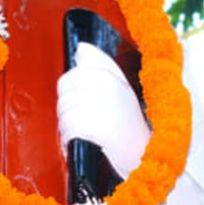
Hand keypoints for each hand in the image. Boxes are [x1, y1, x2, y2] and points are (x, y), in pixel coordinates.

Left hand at [57, 42, 147, 173]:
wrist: (140, 156)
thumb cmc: (129, 125)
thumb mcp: (120, 88)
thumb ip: (99, 64)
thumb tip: (81, 48)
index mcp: (107, 74)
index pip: (68, 79)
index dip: (73, 95)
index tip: (89, 105)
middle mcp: (100, 86)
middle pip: (63, 97)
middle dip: (71, 111)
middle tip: (92, 120)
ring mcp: (92, 106)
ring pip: (63, 115)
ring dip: (71, 127)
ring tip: (92, 132)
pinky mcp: (85, 126)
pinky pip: (65, 131)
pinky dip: (72, 140)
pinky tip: (89, 141)